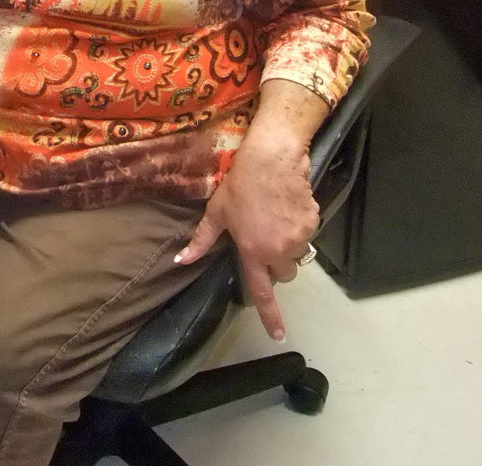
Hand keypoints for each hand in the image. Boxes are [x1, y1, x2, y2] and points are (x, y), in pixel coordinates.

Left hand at [175, 126, 318, 341]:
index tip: (278, 335)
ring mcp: (298, 238)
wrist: (272, 159)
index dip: (270, 316)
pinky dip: (298, 228)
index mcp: (253, 251)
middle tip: (263, 240)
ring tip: (273, 219)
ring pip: (295, 255)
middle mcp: (278, 250)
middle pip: (282, 274)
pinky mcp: (313, 223)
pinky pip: (307, 235)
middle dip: (274, 264)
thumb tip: (181, 260)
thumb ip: (201, 240)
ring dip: (286, 245)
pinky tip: (286, 209)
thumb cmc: (240, 184)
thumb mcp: (217, 212)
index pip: (262, 292)